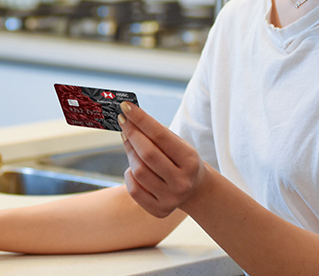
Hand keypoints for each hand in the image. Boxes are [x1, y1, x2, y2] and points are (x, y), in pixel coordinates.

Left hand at [118, 102, 207, 217]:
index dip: (141, 120)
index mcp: (190, 161)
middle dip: (132, 134)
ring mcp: (171, 199)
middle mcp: (182, 182)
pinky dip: (130, 174)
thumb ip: (157, 134)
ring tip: (130, 142)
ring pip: (138, 171)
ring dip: (130, 153)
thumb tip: (130, 117)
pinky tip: (134, 168)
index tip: (125, 107)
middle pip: (147, 154)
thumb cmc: (182, 161)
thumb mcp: (179, 145)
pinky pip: (134, 189)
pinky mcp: (159, 210)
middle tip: (123, 121)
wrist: (195, 190)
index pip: (160, 136)